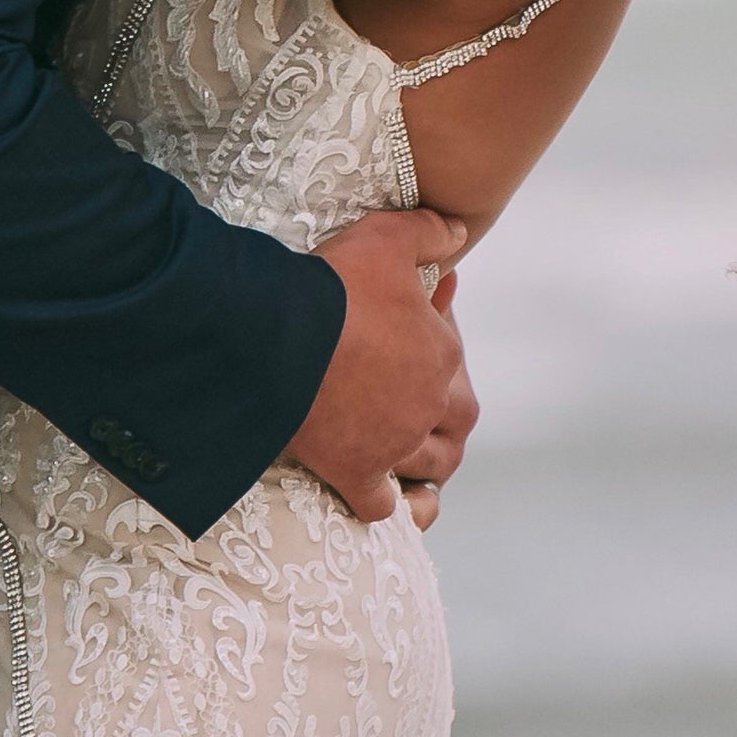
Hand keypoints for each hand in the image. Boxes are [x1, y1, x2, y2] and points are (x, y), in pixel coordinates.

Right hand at [289, 209, 469, 524]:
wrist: (275, 333)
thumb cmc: (331, 284)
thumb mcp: (386, 238)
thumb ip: (428, 232)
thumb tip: (461, 231)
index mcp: (442, 353)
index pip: (452, 359)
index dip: (433, 350)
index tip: (404, 342)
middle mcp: (429, 404)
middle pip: (456, 422)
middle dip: (443, 416)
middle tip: (417, 404)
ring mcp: (395, 442)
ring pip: (430, 465)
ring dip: (425, 462)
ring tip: (408, 454)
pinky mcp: (356, 471)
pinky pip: (380, 505)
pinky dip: (382, 504)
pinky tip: (370, 491)